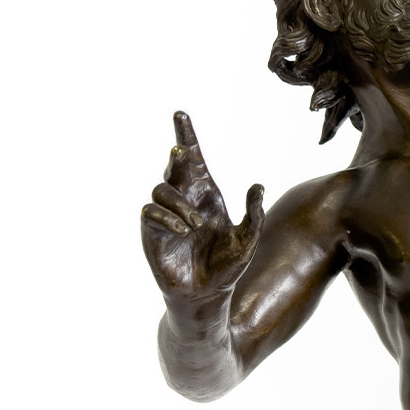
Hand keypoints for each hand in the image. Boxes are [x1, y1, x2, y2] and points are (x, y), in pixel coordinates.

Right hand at [142, 111, 260, 301]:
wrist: (207, 294)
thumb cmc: (227, 266)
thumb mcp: (247, 240)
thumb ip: (254, 215)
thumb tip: (258, 186)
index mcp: (207, 195)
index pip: (195, 160)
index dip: (187, 137)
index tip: (180, 115)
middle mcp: (185, 200)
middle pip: (173, 165)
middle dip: (177, 155)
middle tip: (181, 151)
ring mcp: (167, 214)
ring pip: (162, 189)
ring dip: (181, 204)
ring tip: (196, 226)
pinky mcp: (153, 231)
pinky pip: (151, 212)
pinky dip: (167, 218)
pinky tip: (184, 231)